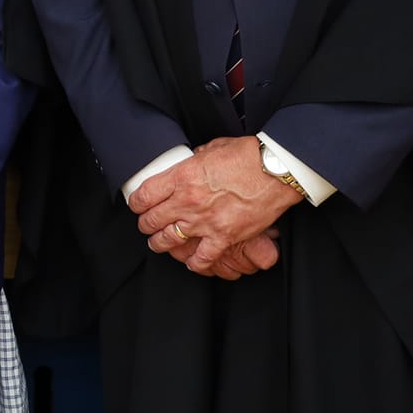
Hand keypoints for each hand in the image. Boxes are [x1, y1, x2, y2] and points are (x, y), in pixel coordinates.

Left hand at [129, 137, 300, 274]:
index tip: (137, 205)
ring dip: (160, 243)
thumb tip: (188, 163)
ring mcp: (205, 221)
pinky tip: (190, 262)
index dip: (136, 203)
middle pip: (152, 220)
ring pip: (169, 240)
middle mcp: (187, 201)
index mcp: (181, 177)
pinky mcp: (224, 237)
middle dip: (145, 224)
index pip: (144, 196)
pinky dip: (194, 263)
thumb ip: (193, 160)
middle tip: (146, 225)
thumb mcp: (211, 149)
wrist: (276, 171)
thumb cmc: (247, 156)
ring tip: (158, 243)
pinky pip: (202, 258)